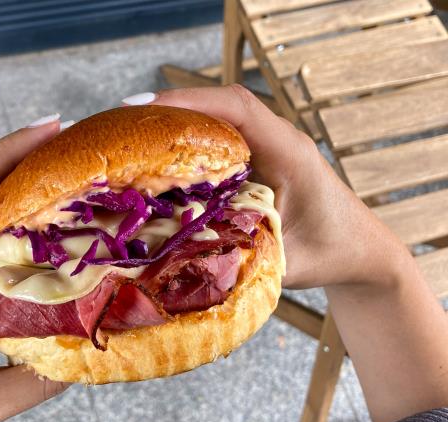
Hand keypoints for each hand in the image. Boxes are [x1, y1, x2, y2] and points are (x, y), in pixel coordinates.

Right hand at [143, 85, 408, 288]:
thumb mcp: (287, 261)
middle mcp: (277, 139)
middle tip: (118, 126)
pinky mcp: (258, 158)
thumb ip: (243, 257)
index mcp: (289, 152)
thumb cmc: (331, 252)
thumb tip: (181, 260)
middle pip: (218, 106)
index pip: (237, 109)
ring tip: (128, 137)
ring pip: (216, 119)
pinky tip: (157, 157)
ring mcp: (267, 146)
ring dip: (173, 124)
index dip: (188, 104)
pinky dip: (186, 142)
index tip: (141, 108)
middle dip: (167, 110)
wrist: (358, 248)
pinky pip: (218, 138)